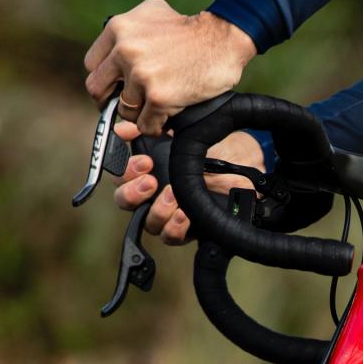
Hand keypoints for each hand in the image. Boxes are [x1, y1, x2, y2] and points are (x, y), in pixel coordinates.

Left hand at [84, 0, 256, 135]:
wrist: (222, 38)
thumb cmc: (190, 30)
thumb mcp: (151, 15)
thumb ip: (127, 33)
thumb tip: (113, 55)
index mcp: (118, 29)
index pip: (92, 65)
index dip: (104, 80)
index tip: (113, 88)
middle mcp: (125, 50)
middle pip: (97, 89)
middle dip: (111, 102)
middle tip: (126, 106)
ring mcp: (141, 75)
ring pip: (124, 111)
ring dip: (140, 115)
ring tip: (156, 109)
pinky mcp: (158, 97)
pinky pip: (146, 125)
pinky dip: (156, 127)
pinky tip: (166, 119)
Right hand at [112, 122, 264, 244]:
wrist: (242, 164)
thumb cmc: (211, 146)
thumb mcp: (182, 131)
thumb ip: (153, 128)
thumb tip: (125, 127)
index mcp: (144, 171)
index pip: (120, 175)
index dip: (125, 169)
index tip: (144, 161)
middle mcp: (151, 195)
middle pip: (125, 201)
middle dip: (133, 192)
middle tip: (150, 181)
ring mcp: (167, 213)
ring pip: (148, 221)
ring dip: (158, 209)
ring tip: (173, 195)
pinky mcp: (185, 229)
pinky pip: (170, 236)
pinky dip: (174, 227)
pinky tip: (184, 214)